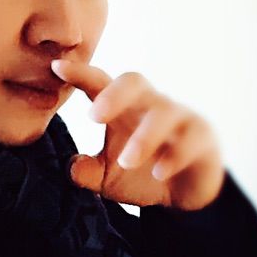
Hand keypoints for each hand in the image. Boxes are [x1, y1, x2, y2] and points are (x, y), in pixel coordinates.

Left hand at [51, 60, 224, 209]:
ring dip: (143, 136)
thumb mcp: (108, 177)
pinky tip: (159, 172)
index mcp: (121, 107)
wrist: (186, 189)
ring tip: (127, 160)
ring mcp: (177, 117)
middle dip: (114, 94)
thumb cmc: (140, 170)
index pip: (99, 83)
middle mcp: (148, 104)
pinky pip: (190, 137)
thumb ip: (87, 172)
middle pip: (134, 81)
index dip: (79, 73)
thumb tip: (72, 168)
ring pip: (162, 111)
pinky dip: (174, 154)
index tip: (56, 67)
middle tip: (94, 116)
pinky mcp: (201, 135)